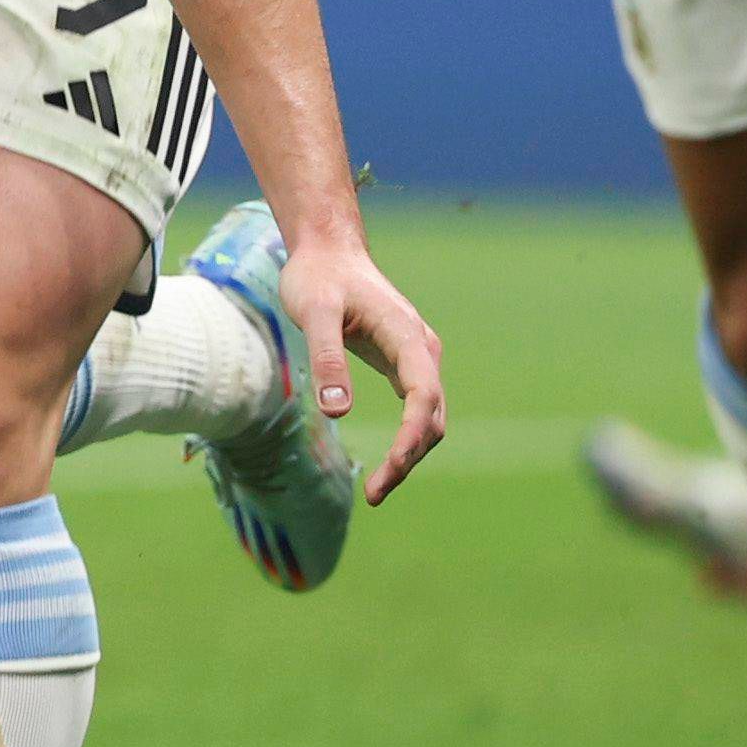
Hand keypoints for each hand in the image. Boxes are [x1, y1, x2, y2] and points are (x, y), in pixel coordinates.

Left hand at [275, 228, 448, 505]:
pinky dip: (407, 439)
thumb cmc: (319, 278)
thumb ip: (327, 359)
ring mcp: (417, 357)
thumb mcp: (314, 312)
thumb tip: (337, 411)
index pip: (423, 396)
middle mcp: (422, 349)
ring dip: (410, 454)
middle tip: (375, 494)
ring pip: (428, 416)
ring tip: (378, 489)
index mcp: (407, 336)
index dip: (411, 436)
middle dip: (409, 457)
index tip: (391, 467)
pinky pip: (417, 408)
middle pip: (432, 415)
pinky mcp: (404, 364)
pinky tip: (389, 463)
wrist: (329, 251)